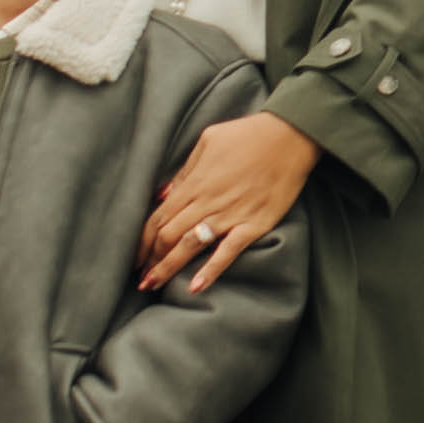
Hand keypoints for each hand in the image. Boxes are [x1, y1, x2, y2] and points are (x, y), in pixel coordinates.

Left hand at [139, 113, 321, 292]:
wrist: (290, 136)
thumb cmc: (248, 135)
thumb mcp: (208, 141)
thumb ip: (185, 170)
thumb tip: (164, 194)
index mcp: (195, 183)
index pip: (158, 217)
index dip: (142, 240)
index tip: (133, 257)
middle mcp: (208, 202)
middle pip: (168, 236)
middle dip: (150, 259)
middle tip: (141, 278)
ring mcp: (231, 215)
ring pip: (190, 246)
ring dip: (168, 268)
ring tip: (154, 285)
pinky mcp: (254, 224)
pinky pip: (228, 251)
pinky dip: (211, 270)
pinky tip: (195, 287)